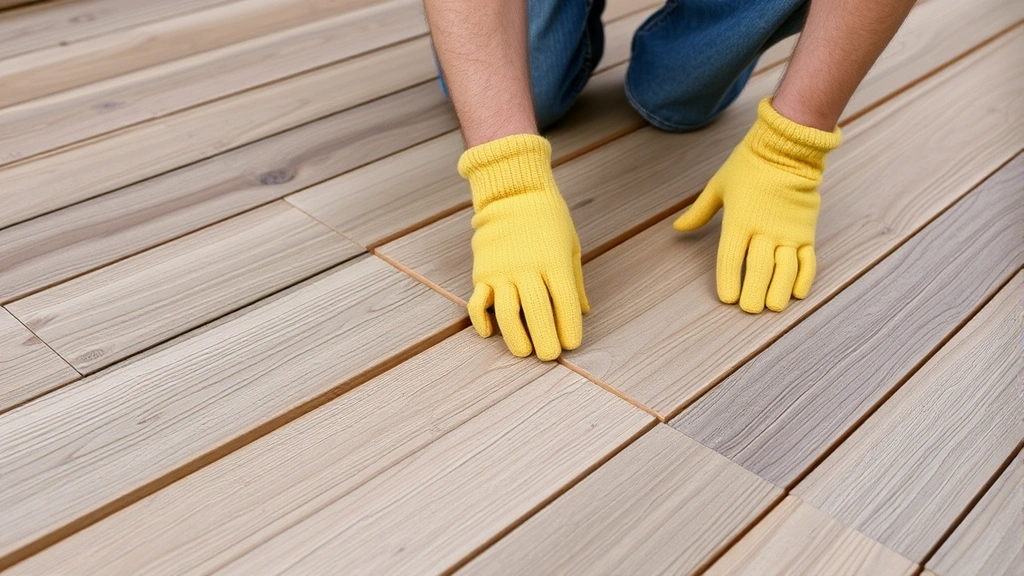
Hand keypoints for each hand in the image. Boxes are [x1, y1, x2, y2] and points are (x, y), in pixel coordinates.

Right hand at [459, 134, 588, 359]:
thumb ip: (576, 280)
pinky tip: (491, 333)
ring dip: (516, 337)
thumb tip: (584, 311)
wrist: (513, 191)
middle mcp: (528, 268)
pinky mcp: (482, 272)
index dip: (570, 328)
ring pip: (508, 313)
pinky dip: (481, 321)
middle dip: (545, 340)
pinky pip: (478, 303)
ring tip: (524, 351)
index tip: (572, 345)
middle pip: (538, 313)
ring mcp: (502, 271)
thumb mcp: (571, 244)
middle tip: (548, 356)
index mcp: (555, 262)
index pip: (565, 303)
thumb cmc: (548, 218)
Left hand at [674, 98, 841, 312]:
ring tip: (773, 307)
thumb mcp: (718, 186)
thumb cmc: (749, 166)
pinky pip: (808, 261)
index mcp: (739, 220)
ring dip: (779, 292)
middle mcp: (764, 229)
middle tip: (750, 309)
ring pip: (786, 270)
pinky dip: (804, 279)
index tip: (727, 299)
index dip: (728, 281)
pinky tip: (797, 294)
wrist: (788, 148)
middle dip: (754, 294)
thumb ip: (699, 212)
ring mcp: (788, 232)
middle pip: (759, 270)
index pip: (731, 259)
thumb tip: (678, 227)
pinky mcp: (807, 231)